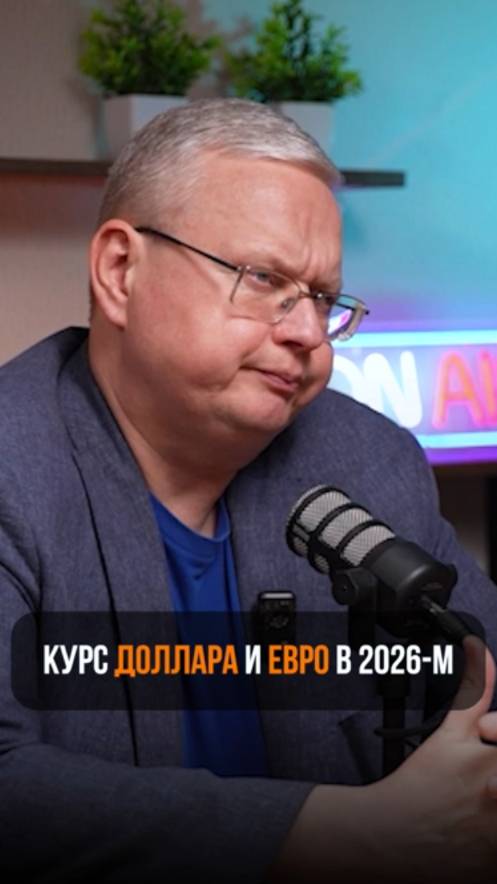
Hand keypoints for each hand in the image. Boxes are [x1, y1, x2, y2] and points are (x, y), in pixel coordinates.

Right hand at [272, 636, 496, 882]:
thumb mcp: (449, 731)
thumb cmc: (418, 783)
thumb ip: (474, 688)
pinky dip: (492, 835)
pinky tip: (478, 824)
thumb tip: (478, 649)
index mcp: (494, 765)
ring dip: (496, 802)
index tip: (489, 737)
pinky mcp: (494, 864)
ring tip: (481, 796)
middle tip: (485, 774)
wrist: (389, 835)